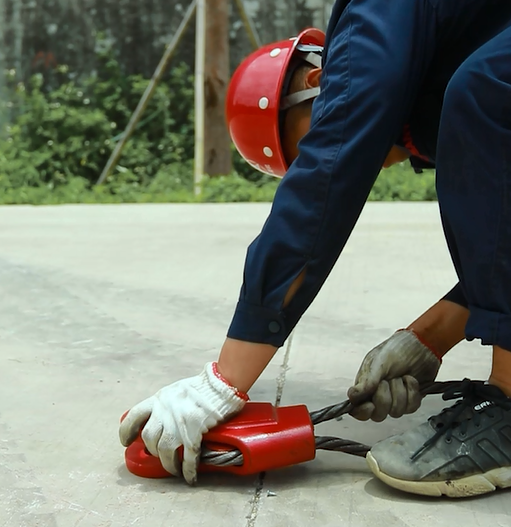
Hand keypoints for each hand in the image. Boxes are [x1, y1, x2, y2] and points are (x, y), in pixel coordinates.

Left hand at [119, 362, 246, 484]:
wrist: (220, 384)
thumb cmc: (201, 386)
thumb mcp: (176, 390)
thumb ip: (165, 404)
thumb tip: (159, 416)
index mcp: (159, 400)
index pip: (134, 416)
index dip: (127, 431)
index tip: (126, 441)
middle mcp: (164, 412)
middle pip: (149, 438)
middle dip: (152, 450)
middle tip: (159, 455)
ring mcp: (178, 424)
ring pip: (164, 451)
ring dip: (168, 464)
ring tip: (174, 469)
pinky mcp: (194, 433)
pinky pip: (187, 458)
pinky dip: (187, 470)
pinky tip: (190, 476)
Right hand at [348, 330, 440, 421]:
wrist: (422, 345)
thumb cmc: (397, 349)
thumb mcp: (380, 361)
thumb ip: (368, 380)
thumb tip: (353, 396)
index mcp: (365, 385)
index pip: (358, 409)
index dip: (362, 411)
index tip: (370, 405)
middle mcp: (378, 394)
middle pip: (377, 414)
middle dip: (385, 398)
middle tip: (388, 381)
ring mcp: (395, 398)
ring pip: (395, 412)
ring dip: (400, 392)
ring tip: (401, 377)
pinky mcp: (411, 400)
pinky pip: (411, 408)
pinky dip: (413, 392)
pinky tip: (411, 380)